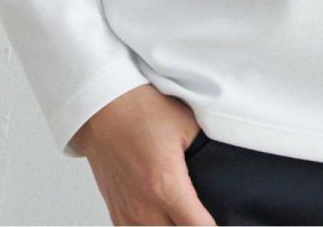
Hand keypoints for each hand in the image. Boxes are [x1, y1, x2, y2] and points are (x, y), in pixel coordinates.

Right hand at [69, 84, 215, 224]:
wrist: (102, 107)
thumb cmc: (140, 110)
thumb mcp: (185, 124)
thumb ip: (205, 151)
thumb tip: (219, 166)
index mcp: (166, 186)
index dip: (214, 225)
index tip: (220, 217)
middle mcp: (145, 207)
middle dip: (192, 225)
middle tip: (199, 212)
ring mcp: (127, 213)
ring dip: (171, 226)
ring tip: (181, 214)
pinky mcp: (115, 211)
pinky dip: (151, 226)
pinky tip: (160, 216)